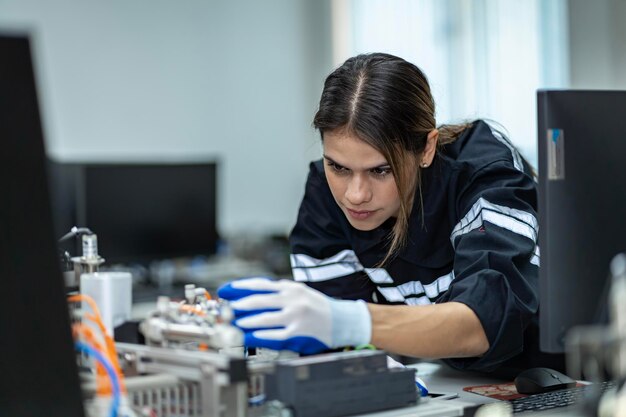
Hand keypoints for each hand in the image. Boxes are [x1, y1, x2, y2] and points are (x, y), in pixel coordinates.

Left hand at [217, 277, 370, 353]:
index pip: (261, 284)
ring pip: (265, 318)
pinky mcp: (298, 331)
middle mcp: (292, 299)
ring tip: (235, 323)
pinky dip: (262, 335)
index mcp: (290, 288)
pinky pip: (276, 334)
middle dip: (240, 304)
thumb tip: (256, 294)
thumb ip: (280, 292)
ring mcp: (295, 316)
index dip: (241, 286)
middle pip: (259, 300)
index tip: (228, 289)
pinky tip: (251, 336)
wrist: (342, 320)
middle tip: (227, 308)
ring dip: (247, 321)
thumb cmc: (319, 306)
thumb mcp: (300, 292)